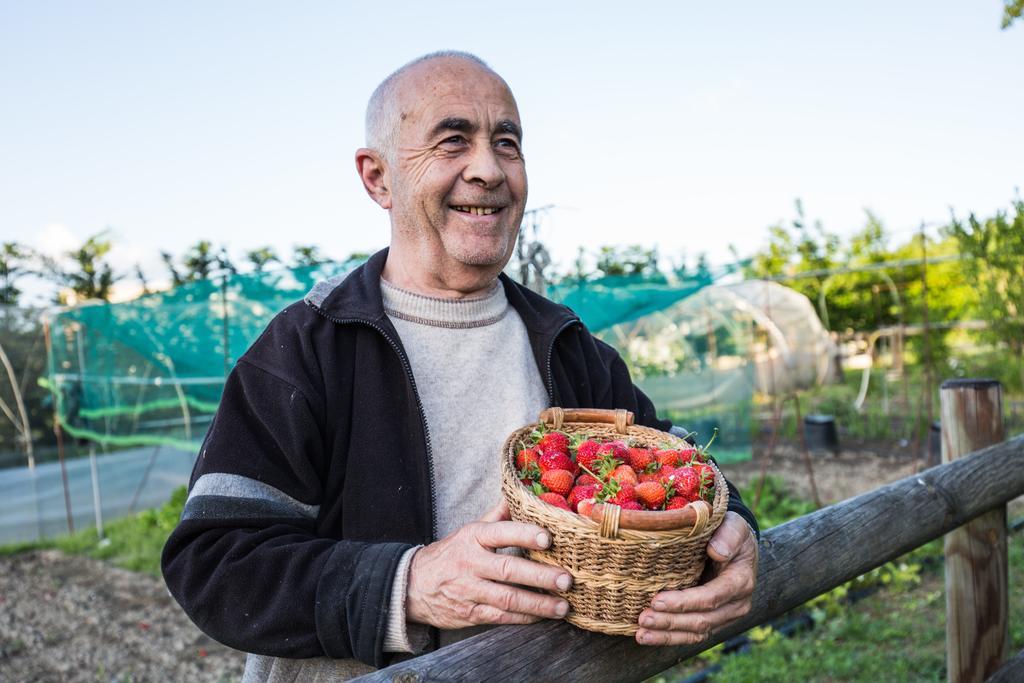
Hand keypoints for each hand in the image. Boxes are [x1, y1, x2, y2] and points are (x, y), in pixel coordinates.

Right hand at [406, 500, 573, 628]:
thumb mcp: (468, 531)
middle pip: (509, 569)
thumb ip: (496, 517)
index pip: (501, 532)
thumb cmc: (450, 554)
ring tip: (563, 606)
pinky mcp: (470, 613)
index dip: (525, 534)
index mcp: (473, 537)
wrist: (412, 585)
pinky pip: (500, 617)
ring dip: (538, 604)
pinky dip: (523, 618)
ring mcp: (469, 590)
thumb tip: (519, 496)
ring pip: (507, 598)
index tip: (548, 538)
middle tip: (566, 579)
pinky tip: (542, 616)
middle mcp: (471, 563)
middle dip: (540, 576)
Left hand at [636, 511, 757, 645]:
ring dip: (667, 635)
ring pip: (696, 632)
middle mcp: (736, 604)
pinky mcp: (713, 620)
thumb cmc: (730, 532)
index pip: (711, 597)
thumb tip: (717, 551)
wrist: (736, 544)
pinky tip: (648, 636)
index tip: (657, 600)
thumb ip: (729, 535)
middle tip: (643, 618)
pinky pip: (692, 634)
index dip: (684, 602)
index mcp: (740, 581)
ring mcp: (725, 616)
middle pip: (702, 620)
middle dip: (670, 621)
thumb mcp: (734, 525)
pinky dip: (670, 637)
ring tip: (641, 633)